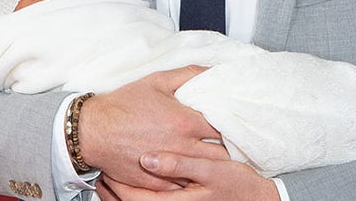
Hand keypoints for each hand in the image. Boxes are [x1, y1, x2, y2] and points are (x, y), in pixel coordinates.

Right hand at [79, 66, 227, 190]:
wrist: (93, 130)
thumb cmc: (122, 106)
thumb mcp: (156, 81)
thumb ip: (188, 74)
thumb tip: (212, 71)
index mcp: (184, 122)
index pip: (225, 128)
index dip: (232, 125)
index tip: (233, 123)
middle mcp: (181, 147)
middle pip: (221, 154)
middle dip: (226, 148)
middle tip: (227, 142)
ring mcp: (171, 168)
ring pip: (205, 173)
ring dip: (210, 165)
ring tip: (212, 158)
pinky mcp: (159, 184)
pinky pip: (186, 186)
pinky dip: (191, 179)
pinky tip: (192, 171)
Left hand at [99, 154, 279, 200]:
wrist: (256, 199)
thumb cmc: (236, 185)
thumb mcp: (211, 172)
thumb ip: (178, 165)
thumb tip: (148, 159)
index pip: (135, 198)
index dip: (117, 186)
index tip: (104, 170)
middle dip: (114, 192)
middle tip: (99, 173)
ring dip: (121, 194)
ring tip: (107, 178)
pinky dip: (136, 195)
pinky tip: (133, 181)